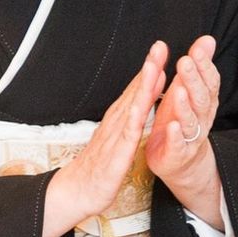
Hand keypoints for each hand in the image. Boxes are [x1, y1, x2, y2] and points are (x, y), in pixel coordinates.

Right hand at [43, 41, 167, 236]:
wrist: (77, 190)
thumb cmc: (98, 166)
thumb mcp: (118, 138)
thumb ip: (129, 117)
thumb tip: (143, 97)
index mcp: (119, 118)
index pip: (136, 89)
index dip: (149, 68)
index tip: (160, 49)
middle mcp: (117, 121)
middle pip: (135, 90)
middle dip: (148, 68)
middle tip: (159, 46)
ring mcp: (116, 136)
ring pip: (132, 106)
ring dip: (143, 85)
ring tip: (154, 66)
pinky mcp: (117, 154)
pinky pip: (128, 134)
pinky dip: (137, 118)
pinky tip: (143, 106)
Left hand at [144, 35, 222, 226]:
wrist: (180, 161)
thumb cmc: (180, 118)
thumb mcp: (187, 89)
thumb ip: (197, 66)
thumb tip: (208, 39)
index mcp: (204, 101)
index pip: (209, 82)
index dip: (205, 67)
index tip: (197, 49)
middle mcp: (201, 118)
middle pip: (201, 99)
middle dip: (194, 80)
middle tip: (185, 62)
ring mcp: (190, 137)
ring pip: (190, 122)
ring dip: (185, 106)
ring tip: (178, 91)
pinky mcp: (177, 153)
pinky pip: (178, 145)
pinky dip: (175, 136)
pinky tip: (171, 125)